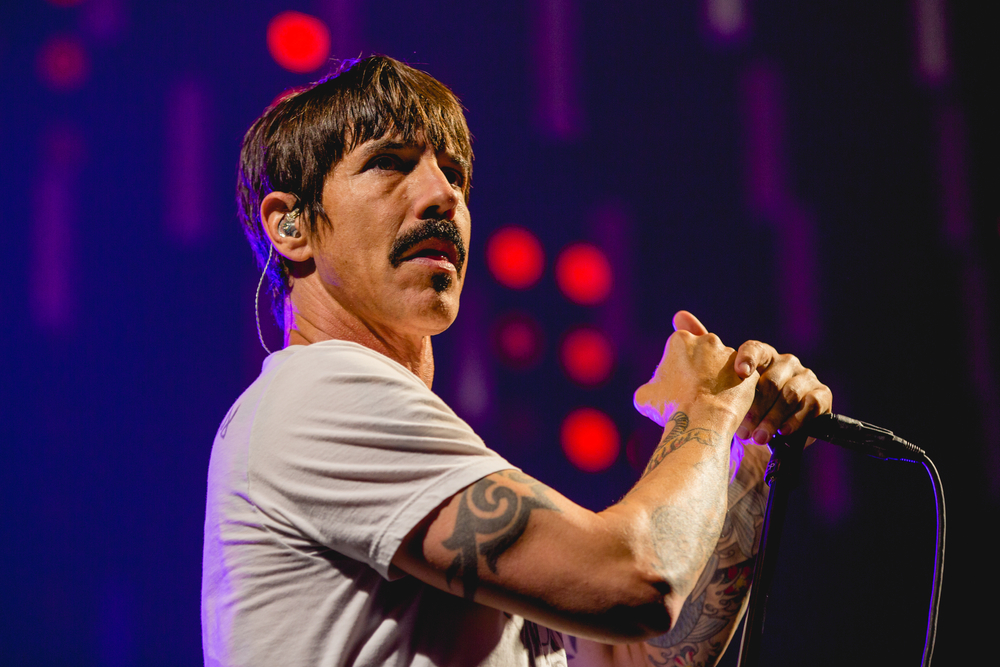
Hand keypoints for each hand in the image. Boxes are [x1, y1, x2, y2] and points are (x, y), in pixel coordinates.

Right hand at [633, 324, 756, 430]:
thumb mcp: (644, 396)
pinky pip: (739, 382)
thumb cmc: (670, 408)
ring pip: (723, 366)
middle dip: (699, 369)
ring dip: (718, 379)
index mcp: (681, 340)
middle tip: (692, 393)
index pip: (679, 349)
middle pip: (703, 353)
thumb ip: (651, 385)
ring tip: (709, 402)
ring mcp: (730, 356)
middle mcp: (708, 341)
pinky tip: (723, 406)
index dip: (676, 368)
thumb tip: (652, 391)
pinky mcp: (748, 373)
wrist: (701, 423)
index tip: (676, 384)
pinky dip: (733, 392)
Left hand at [672, 311, 832, 444]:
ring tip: (755, 438)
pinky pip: (812, 405)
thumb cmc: (731, 408)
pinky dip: (797, 420)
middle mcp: (785, 362)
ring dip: (771, 418)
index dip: (748, 359)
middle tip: (740, 429)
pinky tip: (782, 433)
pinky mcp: (821, 398)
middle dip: (754, 406)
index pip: (755, 348)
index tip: (739, 373)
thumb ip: (699, 349)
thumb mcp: (711, 380)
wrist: (755, 439)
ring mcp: (805, 378)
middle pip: (772, 378)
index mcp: (761, 355)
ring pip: (790, 394)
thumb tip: (679, 315)